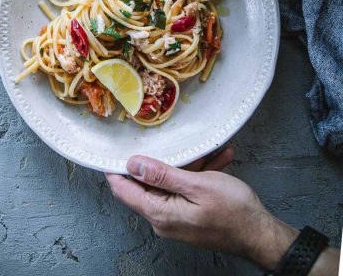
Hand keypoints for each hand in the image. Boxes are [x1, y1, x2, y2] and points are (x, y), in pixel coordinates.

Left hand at [106, 148, 297, 269]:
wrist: (261, 235)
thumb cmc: (234, 212)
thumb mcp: (197, 185)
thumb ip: (162, 175)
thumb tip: (132, 164)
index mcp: (160, 213)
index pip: (123, 190)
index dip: (116, 168)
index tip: (114, 147)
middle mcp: (163, 220)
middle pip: (148, 184)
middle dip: (161, 160)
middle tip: (173, 141)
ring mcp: (176, 220)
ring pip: (171, 184)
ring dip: (187, 165)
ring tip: (207, 151)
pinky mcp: (189, 217)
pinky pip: (185, 191)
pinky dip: (198, 175)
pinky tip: (217, 160)